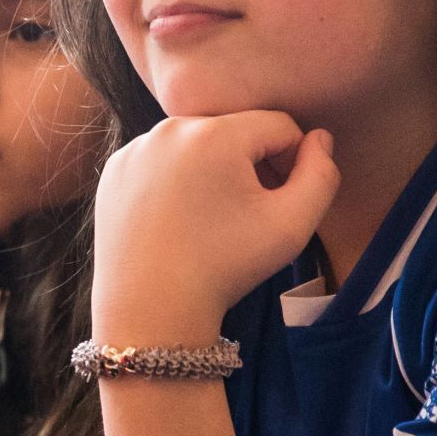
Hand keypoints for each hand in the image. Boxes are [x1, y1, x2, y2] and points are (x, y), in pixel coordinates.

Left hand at [92, 112, 336, 340]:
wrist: (151, 310)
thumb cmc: (225, 268)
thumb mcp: (291, 226)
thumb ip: (321, 175)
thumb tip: (318, 139)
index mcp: (214, 134)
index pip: (278, 125)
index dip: (293, 160)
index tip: (282, 200)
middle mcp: (169, 129)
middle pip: (235, 131)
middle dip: (252, 164)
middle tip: (248, 213)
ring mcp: (135, 148)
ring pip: (197, 144)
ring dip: (215, 169)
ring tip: (213, 218)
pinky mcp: (115, 170)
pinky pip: (161, 160)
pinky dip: (176, 179)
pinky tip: (179, 219)